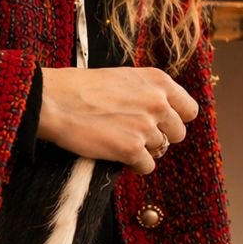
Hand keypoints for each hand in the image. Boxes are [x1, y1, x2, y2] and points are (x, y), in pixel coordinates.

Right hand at [37, 66, 198, 174]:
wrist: (53, 101)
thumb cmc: (77, 87)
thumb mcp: (120, 77)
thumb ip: (143, 92)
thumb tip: (153, 110)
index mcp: (157, 81)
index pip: (189, 109)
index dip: (175, 119)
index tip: (161, 123)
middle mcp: (158, 102)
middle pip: (178, 132)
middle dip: (160, 136)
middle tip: (136, 135)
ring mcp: (146, 127)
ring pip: (161, 149)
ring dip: (143, 150)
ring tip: (120, 143)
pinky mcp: (132, 149)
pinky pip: (147, 166)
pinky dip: (134, 165)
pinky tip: (118, 156)